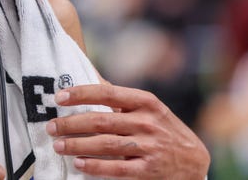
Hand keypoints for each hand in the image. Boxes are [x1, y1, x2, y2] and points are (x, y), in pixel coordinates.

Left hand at [47, 84, 209, 178]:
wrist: (195, 162)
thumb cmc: (165, 130)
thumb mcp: (149, 108)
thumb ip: (121, 97)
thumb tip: (92, 77)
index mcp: (146, 102)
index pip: (108, 93)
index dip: (81, 93)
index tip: (59, 97)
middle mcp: (148, 122)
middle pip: (101, 120)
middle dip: (72, 123)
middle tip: (51, 126)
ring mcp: (149, 147)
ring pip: (106, 144)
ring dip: (78, 145)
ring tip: (58, 145)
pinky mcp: (149, 170)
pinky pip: (117, 168)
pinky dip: (96, 167)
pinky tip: (79, 164)